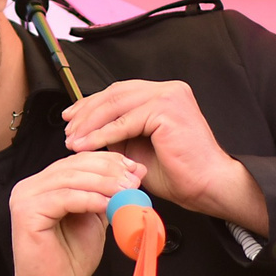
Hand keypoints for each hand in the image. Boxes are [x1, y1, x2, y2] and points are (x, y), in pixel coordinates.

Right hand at [0, 151, 143, 275]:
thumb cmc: (70, 261)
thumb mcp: (94, 219)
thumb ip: (106, 195)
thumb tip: (132, 173)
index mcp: (43, 185)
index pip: (77, 162)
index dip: (107, 160)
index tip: (134, 168)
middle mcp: (30, 187)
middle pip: (73, 166)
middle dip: (109, 170)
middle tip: (134, 180)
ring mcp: (24, 198)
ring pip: (70, 179)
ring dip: (104, 183)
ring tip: (127, 191)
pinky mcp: (25, 213)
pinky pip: (63, 198)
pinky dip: (90, 199)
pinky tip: (109, 204)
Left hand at [62, 79, 268, 236]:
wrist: (208, 186)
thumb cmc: (180, 173)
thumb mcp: (139, 148)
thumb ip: (120, 134)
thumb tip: (90, 131)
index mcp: (165, 94)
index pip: (120, 93)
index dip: (92, 104)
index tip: (70, 118)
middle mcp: (168, 89)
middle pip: (115, 94)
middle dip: (86, 112)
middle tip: (67, 129)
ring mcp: (169, 95)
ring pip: (116, 105)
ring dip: (90, 123)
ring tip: (71, 140)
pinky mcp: (167, 109)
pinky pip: (125, 121)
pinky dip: (102, 134)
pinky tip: (86, 145)